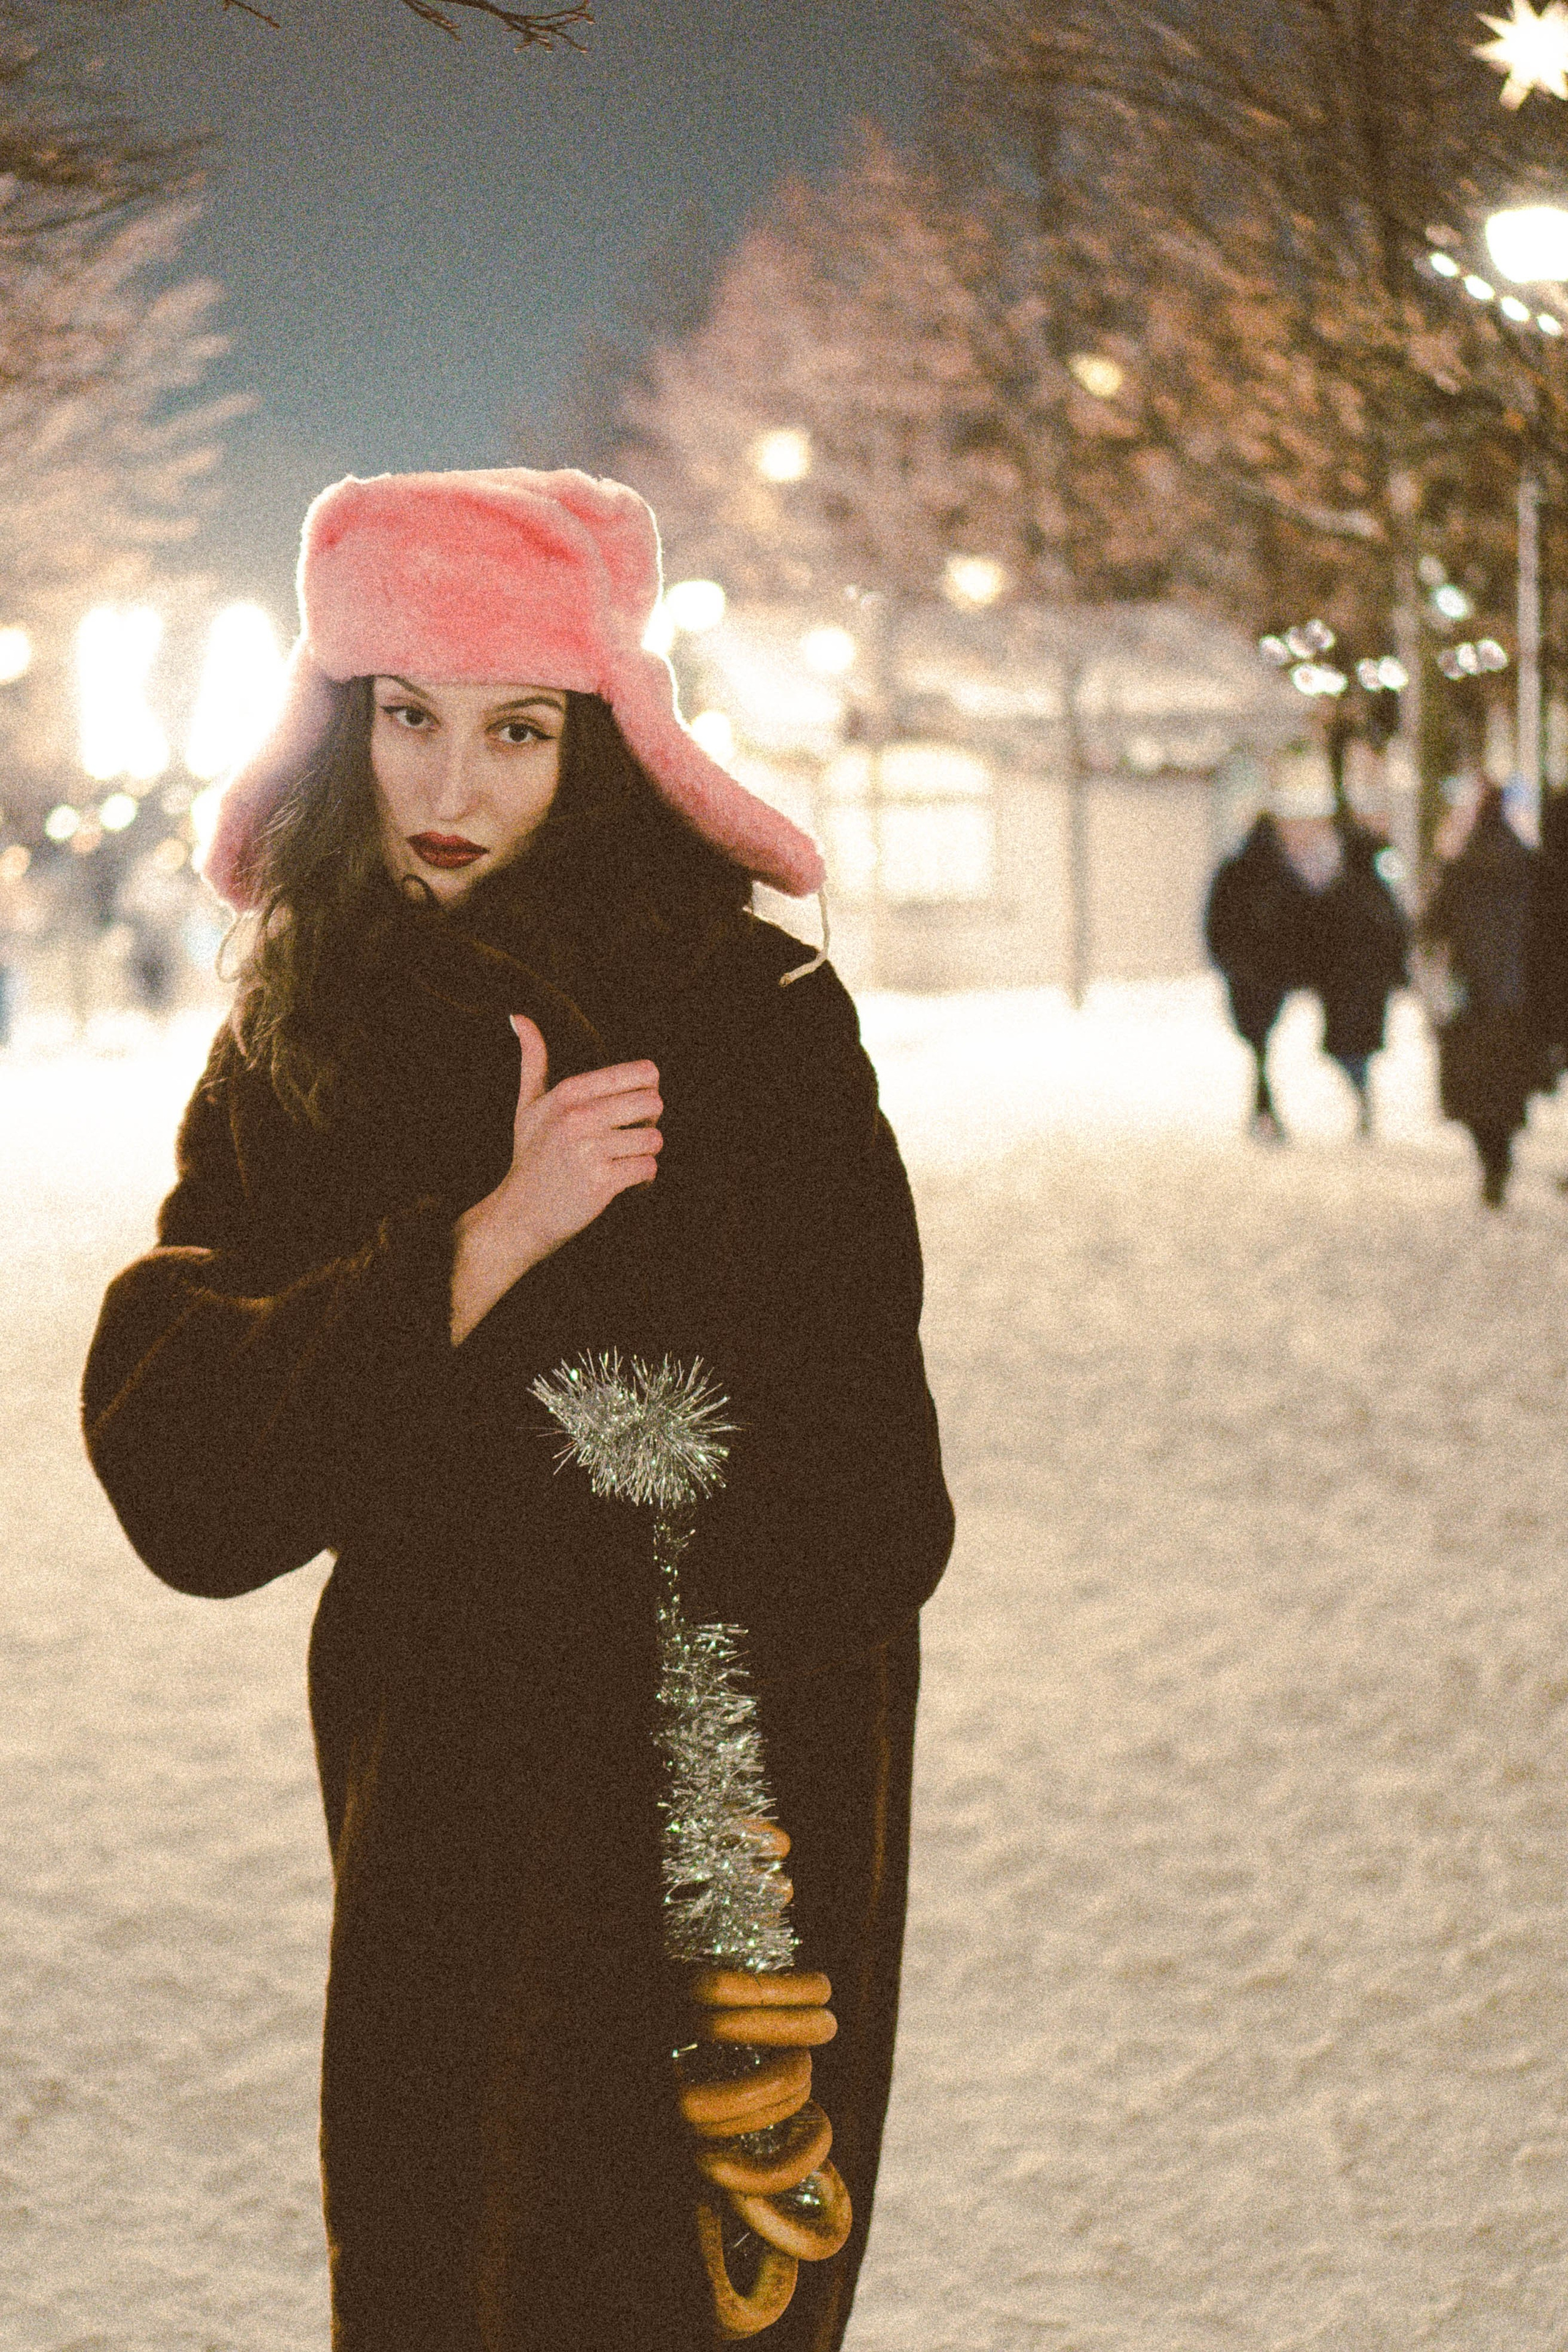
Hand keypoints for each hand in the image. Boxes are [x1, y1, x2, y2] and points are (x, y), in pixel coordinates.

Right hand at [450, 1015, 661, 1343]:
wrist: (519, 1216)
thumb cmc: (530, 1157)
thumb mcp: (528, 1105)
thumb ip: (533, 1059)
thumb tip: (518, 1015)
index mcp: (569, 1091)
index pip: (644, 1072)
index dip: (645, 1093)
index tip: (626, 1112)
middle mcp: (579, 1115)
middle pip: (655, 1103)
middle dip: (648, 1124)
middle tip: (626, 1140)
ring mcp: (589, 1149)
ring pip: (655, 1140)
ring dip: (644, 1156)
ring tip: (621, 1164)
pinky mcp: (601, 1182)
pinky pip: (649, 1169)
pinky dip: (644, 1181)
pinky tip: (624, 1185)